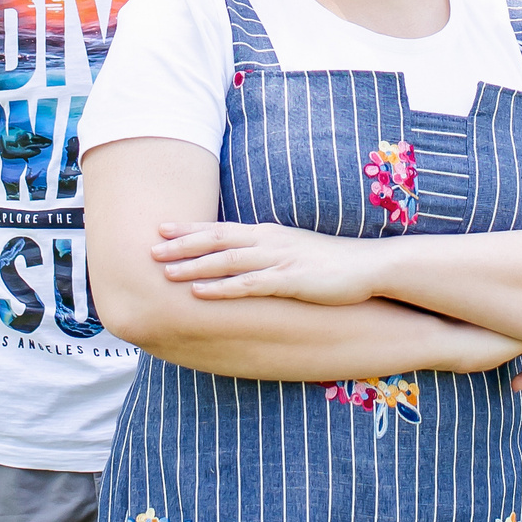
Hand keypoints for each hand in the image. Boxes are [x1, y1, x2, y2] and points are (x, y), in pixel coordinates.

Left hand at [152, 221, 375, 305]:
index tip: (161, 227)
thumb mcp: (295, 253)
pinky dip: (222, 288)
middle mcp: (269, 241)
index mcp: (268, 234)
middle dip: (181, 242)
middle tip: (149, 245)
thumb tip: (245, 263)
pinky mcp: (291, 280)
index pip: (221, 227)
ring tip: (164, 270)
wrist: (371, 266)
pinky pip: (249, 284)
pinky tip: (200, 294)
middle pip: (216, 237)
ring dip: (194, 265)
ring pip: (227, 259)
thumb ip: (269, 255)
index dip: (189, 227)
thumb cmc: (333, 263)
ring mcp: (279, 259)